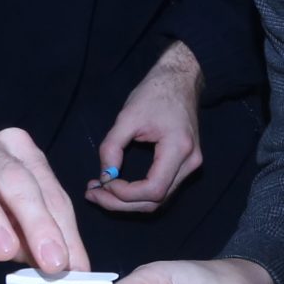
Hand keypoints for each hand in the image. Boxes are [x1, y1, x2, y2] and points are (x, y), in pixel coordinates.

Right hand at [0, 94, 84, 283]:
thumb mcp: (7, 224)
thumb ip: (33, 240)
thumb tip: (65, 270)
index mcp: (17, 150)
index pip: (47, 189)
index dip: (63, 229)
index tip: (75, 268)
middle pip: (15, 178)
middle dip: (37, 221)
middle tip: (53, 263)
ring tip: (4, 255)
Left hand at [87, 41, 203, 214]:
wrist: (179, 81)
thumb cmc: (154, 94)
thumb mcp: (127, 117)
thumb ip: (112, 148)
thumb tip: (104, 177)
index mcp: (178, 148)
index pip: (153, 189)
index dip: (125, 194)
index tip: (102, 182)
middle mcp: (190, 162)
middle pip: (156, 201)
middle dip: (120, 203)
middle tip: (92, 193)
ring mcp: (191, 165)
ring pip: (159, 200)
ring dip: (128, 202)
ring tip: (100, 192)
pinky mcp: (185, 165)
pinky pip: (162, 189)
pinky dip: (138, 194)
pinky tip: (117, 187)